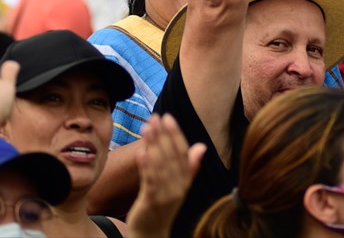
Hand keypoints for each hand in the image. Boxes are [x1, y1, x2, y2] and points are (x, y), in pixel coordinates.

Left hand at [127, 114, 205, 237]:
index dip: (176, 134)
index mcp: (186, 179)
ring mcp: (166, 194)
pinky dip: (146, 165)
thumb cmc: (163, 205)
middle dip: (163, 134)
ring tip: (146, 128)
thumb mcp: (178, 185)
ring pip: (161, 165)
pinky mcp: (152, 202)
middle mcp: (179, 186)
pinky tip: (142, 151)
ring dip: (153, 144)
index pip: (183, 152)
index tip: (168, 117)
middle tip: (155, 116)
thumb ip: (189, 166)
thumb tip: (202, 146)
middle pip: (171, 155)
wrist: (152, 233)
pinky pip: (150, 181)